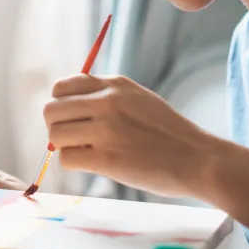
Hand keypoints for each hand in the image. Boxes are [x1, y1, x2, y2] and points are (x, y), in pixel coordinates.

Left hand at [45, 74, 215, 197]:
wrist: (197, 159)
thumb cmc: (169, 133)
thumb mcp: (139, 99)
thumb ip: (107, 97)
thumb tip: (69, 107)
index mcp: (114, 84)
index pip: (62, 86)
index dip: (60, 105)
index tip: (71, 119)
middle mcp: (106, 101)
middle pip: (51, 110)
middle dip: (57, 126)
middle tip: (74, 139)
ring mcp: (106, 129)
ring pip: (55, 134)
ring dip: (65, 147)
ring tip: (87, 152)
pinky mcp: (106, 158)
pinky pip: (66, 158)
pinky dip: (76, 164)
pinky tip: (95, 164)